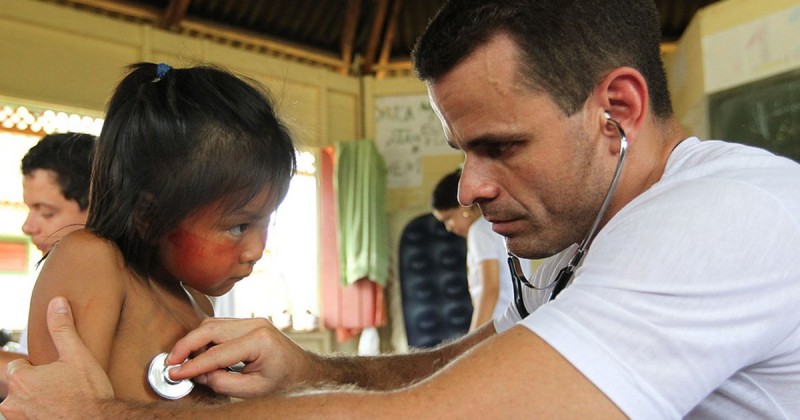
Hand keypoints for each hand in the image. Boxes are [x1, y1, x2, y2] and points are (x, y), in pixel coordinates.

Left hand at [0, 297, 113, 418]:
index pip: (19, 367)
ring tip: (64, 401)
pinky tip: (62, 413)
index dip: (39, 368)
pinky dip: (43, 416)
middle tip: (64, 388)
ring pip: (24, 405)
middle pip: (21, 387)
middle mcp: (13, 402)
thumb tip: (57, 303)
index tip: (57, 373)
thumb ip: (62, 328)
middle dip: (38, 386)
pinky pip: (32, 418)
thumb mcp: (78, 355)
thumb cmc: (88, 394)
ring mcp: (20, 419)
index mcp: (21, 379)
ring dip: (38, 402)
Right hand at [166, 317, 315, 397]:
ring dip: (194, 341)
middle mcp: (255, 324)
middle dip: (186, 345)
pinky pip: (220, 327)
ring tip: (183, 363)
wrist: (304, 372)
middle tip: (170, 364)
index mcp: (259, 340)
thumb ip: (223, 383)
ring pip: (212, 325)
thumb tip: (197, 375)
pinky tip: (198, 356)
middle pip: (210, 328)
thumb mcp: (253, 391)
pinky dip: (205, 340)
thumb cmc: (284, 382)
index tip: (173, 373)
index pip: (216, 352)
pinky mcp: (248, 324)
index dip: (191, 364)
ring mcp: (252, 321)